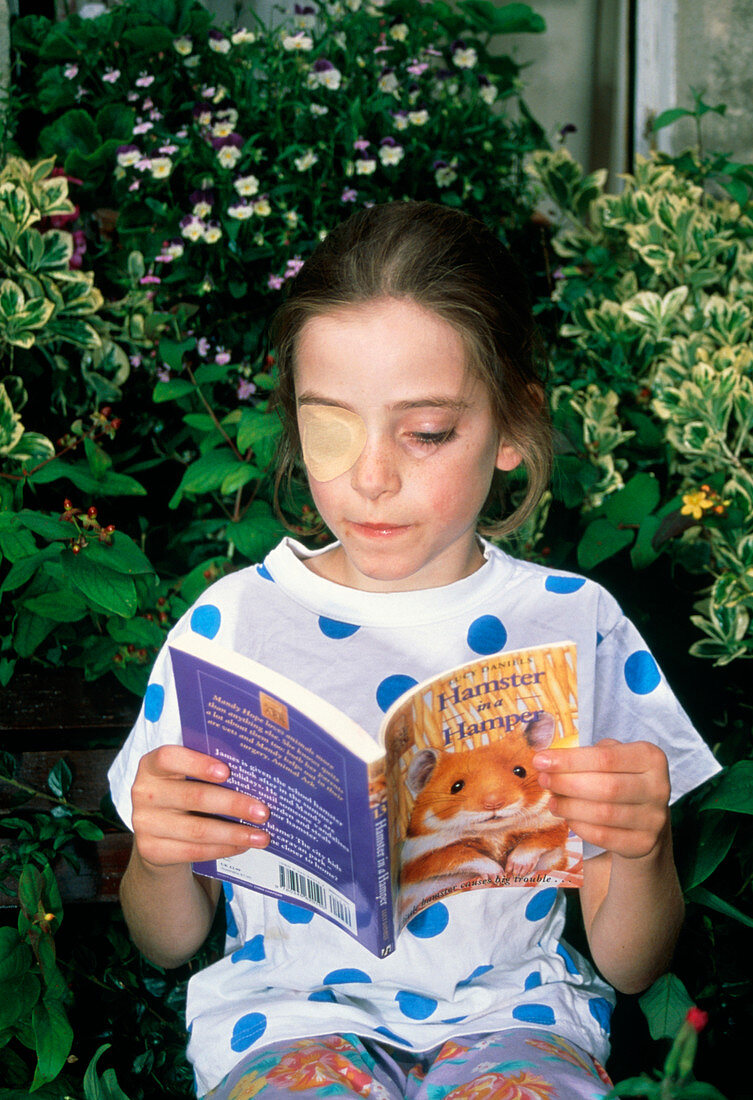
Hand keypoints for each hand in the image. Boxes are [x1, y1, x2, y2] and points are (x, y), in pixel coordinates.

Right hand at [131, 744, 269, 869]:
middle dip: (234, 804)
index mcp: (152, 766)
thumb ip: (210, 770)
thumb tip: (256, 776)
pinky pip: (193, 851)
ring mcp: (144, 823)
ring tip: (261, 836)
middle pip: (193, 797)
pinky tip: (242, 845)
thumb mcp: (187, 776)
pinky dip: (222, 849)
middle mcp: (144, 792)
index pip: (168, 758)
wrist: (157, 831)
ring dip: (234, 833)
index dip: (197, 763)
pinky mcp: (150, 850)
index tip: (227, 772)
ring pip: (197, 829)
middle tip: (263, 812)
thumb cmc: (183, 792)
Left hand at [533, 738, 670, 859]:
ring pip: (603, 814)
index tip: (540, 760)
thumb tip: (548, 760)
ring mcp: (654, 818)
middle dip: (566, 783)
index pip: (604, 757)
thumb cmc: (620, 778)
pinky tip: (568, 817)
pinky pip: (604, 836)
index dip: (569, 760)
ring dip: (570, 807)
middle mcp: (658, 787)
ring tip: (552, 801)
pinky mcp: (644, 843)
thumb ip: (586, 755)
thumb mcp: (612, 757)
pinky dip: (580, 826)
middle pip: (605, 787)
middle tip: (543, 780)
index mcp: (650, 757)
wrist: (645, 818)